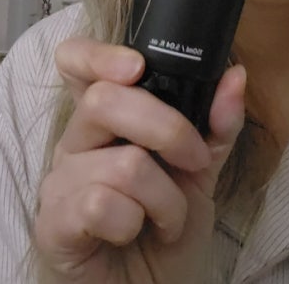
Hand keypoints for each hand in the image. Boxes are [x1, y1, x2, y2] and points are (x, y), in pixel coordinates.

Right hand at [34, 37, 245, 283]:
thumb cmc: (167, 226)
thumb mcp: (202, 169)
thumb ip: (216, 123)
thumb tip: (234, 76)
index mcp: (106, 118)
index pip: (77, 63)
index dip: (99, 55)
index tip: (137, 66)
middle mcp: (76, 141)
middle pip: (104, 100)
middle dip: (168, 129)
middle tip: (194, 160)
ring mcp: (60, 181)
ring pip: (121, 162)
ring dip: (166, 197)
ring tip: (168, 217)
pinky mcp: (53, 223)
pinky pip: (102, 204)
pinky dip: (138, 222)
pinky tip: (137, 233)